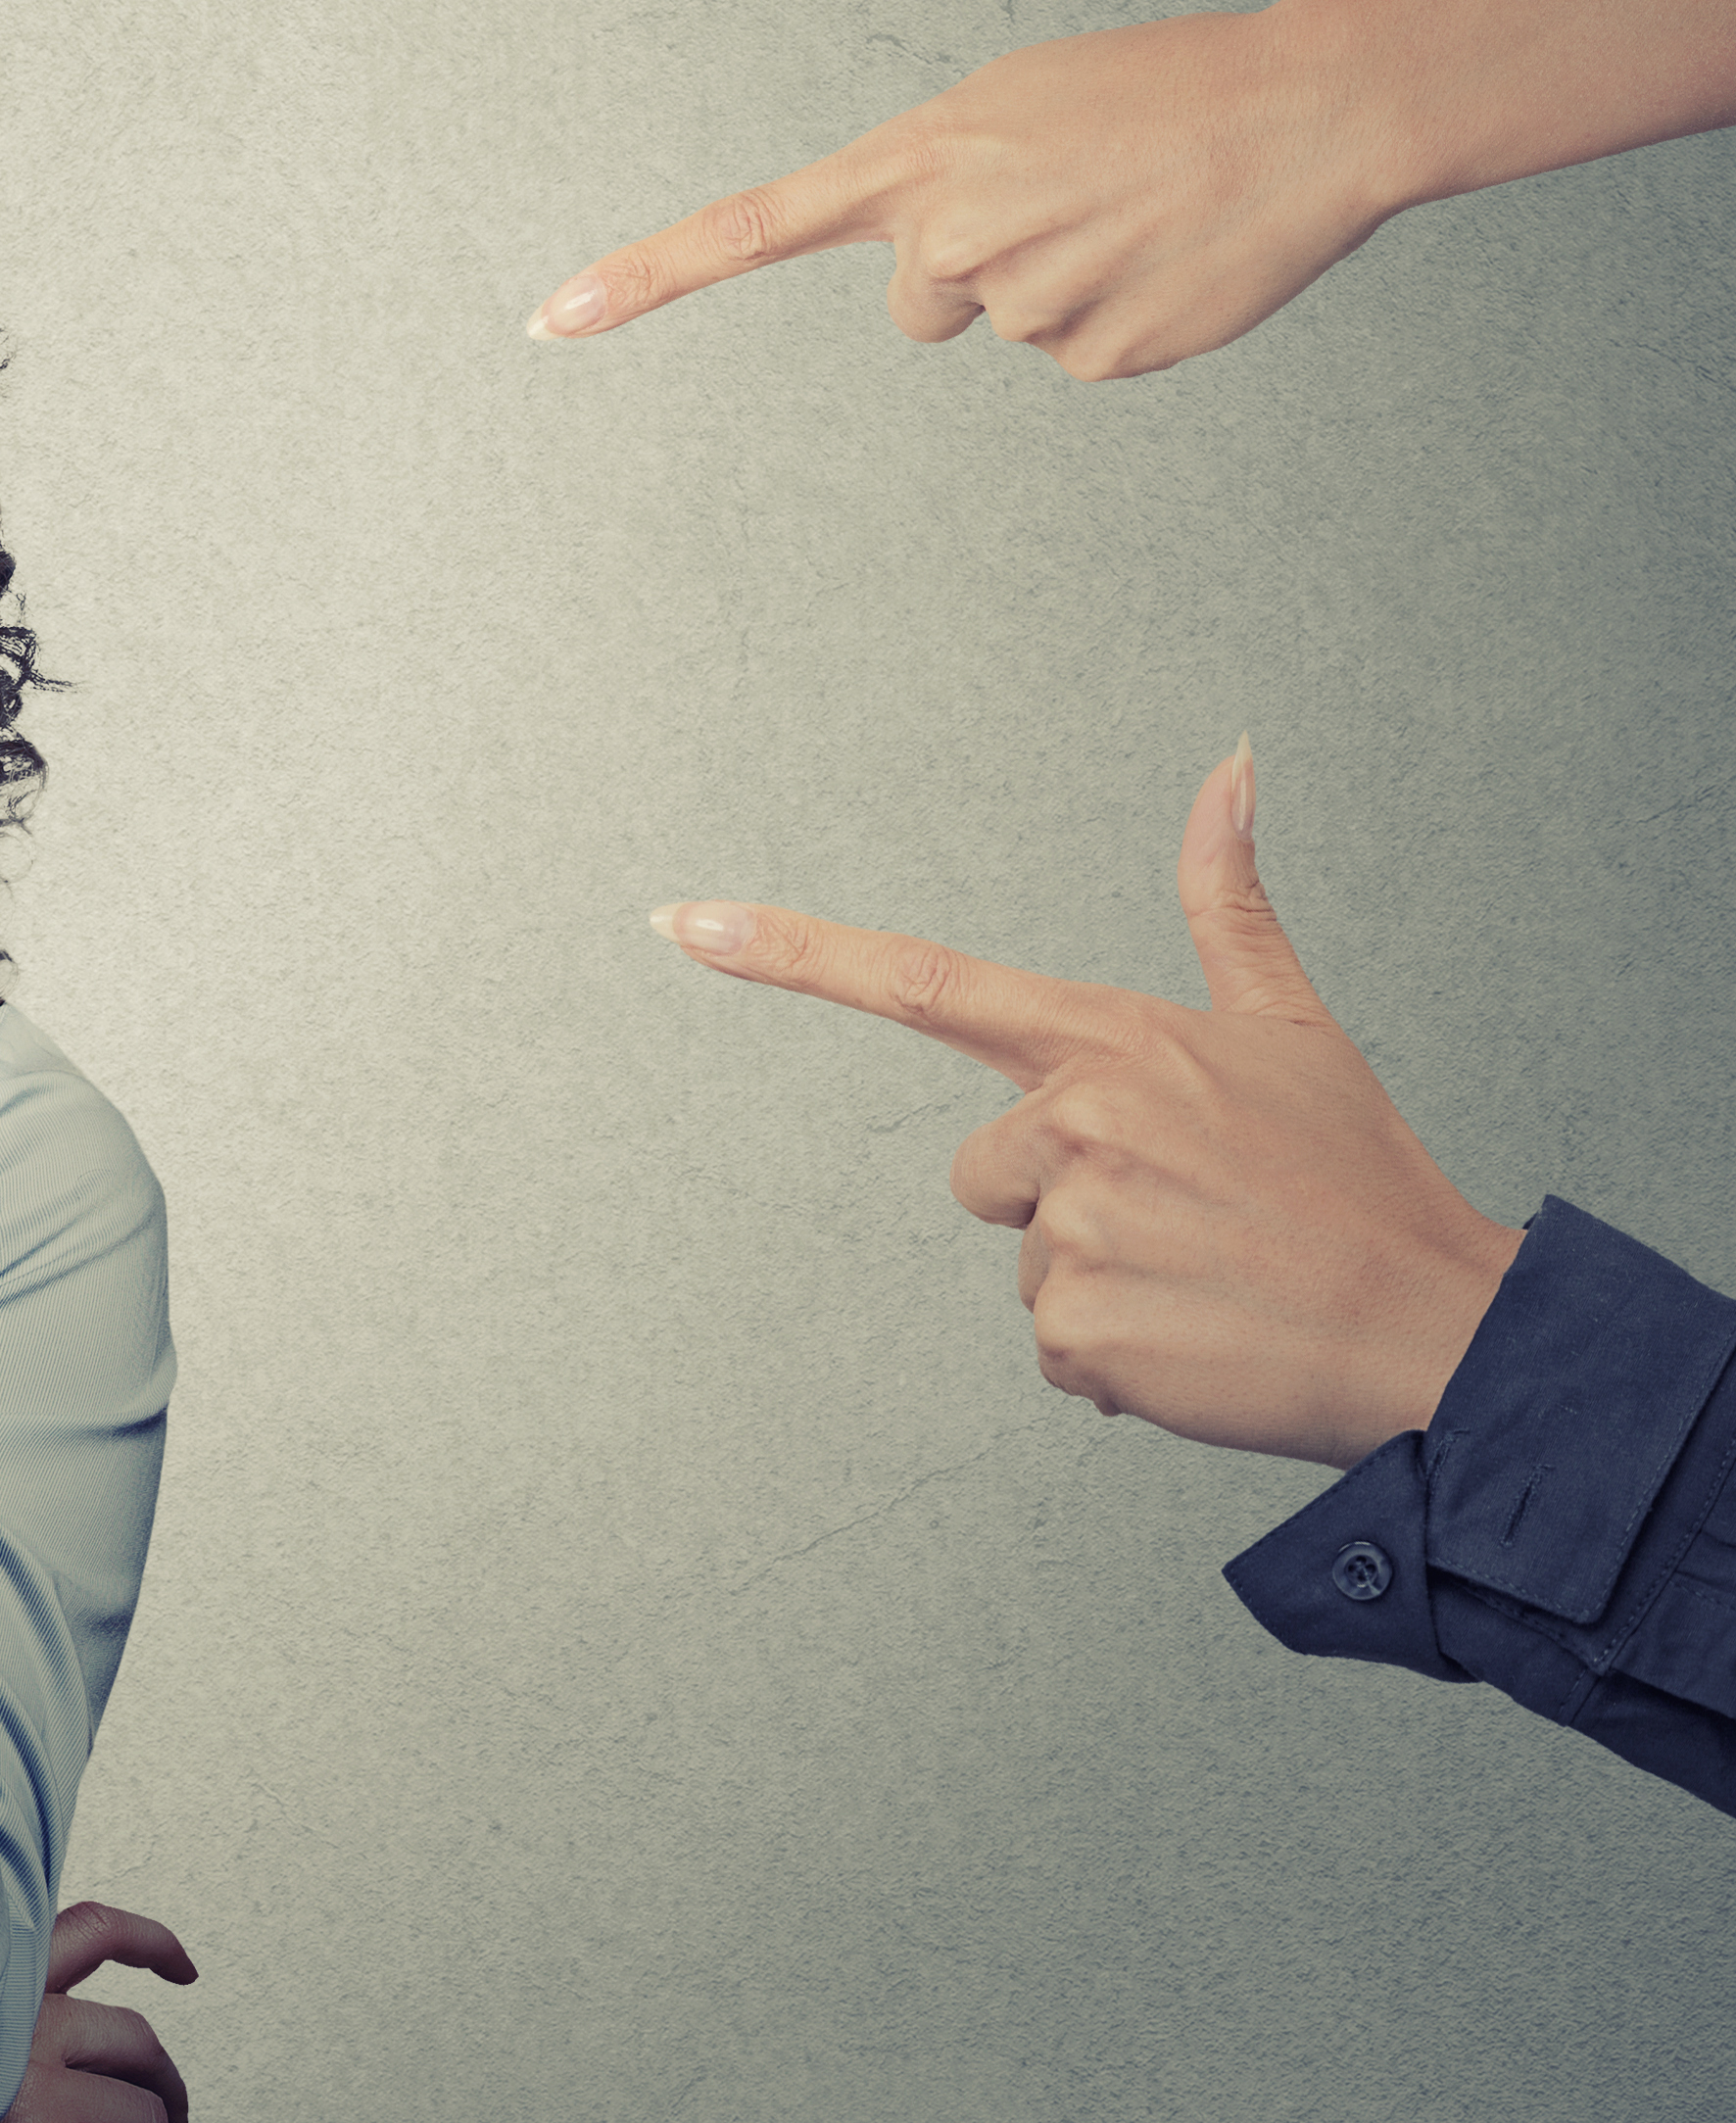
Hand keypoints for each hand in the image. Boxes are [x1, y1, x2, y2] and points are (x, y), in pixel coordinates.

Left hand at [526, 7, 1393, 380]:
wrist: (1306, 106)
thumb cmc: (1156, 91)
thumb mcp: (1017, 104)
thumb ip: (939, 182)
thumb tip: (930, 277)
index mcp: (914, 162)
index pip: (745, 229)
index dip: (643, 278)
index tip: (548, 320)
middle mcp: (945, 238)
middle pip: (918, 305)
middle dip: (976, 272)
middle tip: (1069, 203)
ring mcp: (1020, 305)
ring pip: (1009, 327)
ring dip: (1065, 282)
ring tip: (1138, 214)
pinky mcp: (1097, 359)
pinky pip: (1081, 356)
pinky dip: (1126, 318)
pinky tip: (1172, 259)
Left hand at [653, 745, 1522, 1465]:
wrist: (1443, 1334)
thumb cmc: (1359, 1179)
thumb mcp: (1290, 1024)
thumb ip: (1225, 897)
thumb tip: (1229, 760)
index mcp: (1109, 1041)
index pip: (919, 982)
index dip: (788, 950)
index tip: (679, 920)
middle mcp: (1077, 1122)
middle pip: (984, 1174)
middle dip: (1065, 1203)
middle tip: (1189, 1217)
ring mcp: (1075, 1230)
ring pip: (1026, 1263)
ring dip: (1104, 1283)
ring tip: (1210, 1276)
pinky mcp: (1081, 1334)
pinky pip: (1055, 1347)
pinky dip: (1121, 1361)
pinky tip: (1204, 1339)